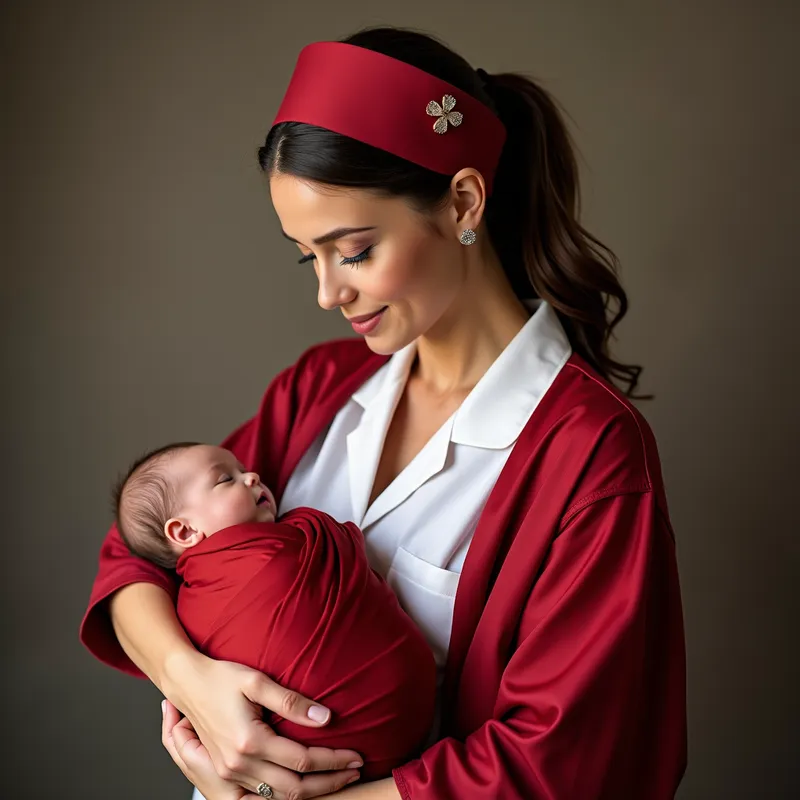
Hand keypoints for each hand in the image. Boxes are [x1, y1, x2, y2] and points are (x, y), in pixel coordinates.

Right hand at [164, 654, 362, 797]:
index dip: (334, 760)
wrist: (187, 684)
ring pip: (279, 798)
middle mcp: (239, 764)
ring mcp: (230, 774)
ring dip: (312, 792)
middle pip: (295, 787)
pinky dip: (285, 798)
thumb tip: (325, 717)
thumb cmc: (222, 677)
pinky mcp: (226, 775)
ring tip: (338, 780)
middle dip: (330, 781)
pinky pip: (260, 799)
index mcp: (249, 741)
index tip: (356, 756)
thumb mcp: (257, 681)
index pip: (303, 760)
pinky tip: (304, 788)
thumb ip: (291, 701)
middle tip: (356, 770)